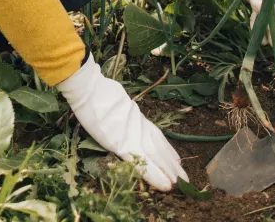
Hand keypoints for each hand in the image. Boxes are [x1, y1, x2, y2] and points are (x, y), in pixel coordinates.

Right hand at [56, 54, 186, 190]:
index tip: (176, 159)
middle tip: (184, 177)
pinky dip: (154, 175)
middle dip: (171, 163)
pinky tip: (164, 184)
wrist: (90, 89)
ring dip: (168, 171)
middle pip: (159, 147)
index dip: (166, 148)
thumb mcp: (115, 100)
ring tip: (179, 182)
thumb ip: (124, 112)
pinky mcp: (123, 145)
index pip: (155, 135)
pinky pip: (142, 164)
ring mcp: (132, 134)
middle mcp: (138, 126)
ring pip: (156, 156)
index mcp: (136, 116)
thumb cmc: (97, 92)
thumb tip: (126, 113)